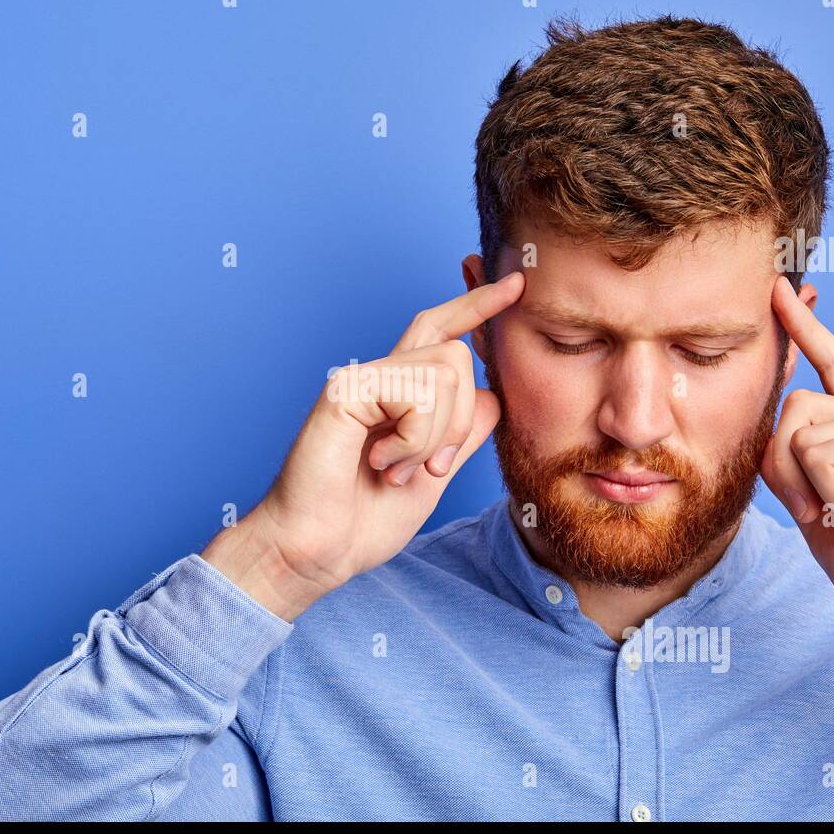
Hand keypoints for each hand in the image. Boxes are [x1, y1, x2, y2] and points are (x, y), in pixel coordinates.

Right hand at [201, 272, 525, 619]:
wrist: (317, 550)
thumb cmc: (362, 520)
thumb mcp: (431, 475)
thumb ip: (461, 435)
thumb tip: (493, 396)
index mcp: (399, 393)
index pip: (443, 332)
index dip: (477, 305)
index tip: (515, 283)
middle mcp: (379, 377)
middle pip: (456, 356)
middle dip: (460, 421)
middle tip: (430, 468)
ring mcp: (361, 379)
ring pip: (445, 374)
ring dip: (434, 438)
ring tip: (395, 469)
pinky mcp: (347, 390)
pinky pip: (415, 395)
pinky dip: (411, 440)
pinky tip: (380, 462)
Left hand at [760, 277, 833, 649]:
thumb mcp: (814, 507)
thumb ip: (791, 464)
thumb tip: (771, 427)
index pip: (830, 367)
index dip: (803, 330)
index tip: (781, 289)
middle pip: (790, 405)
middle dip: (784, 467)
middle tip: (825, 511)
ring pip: (799, 431)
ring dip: (810, 488)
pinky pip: (823, 455)